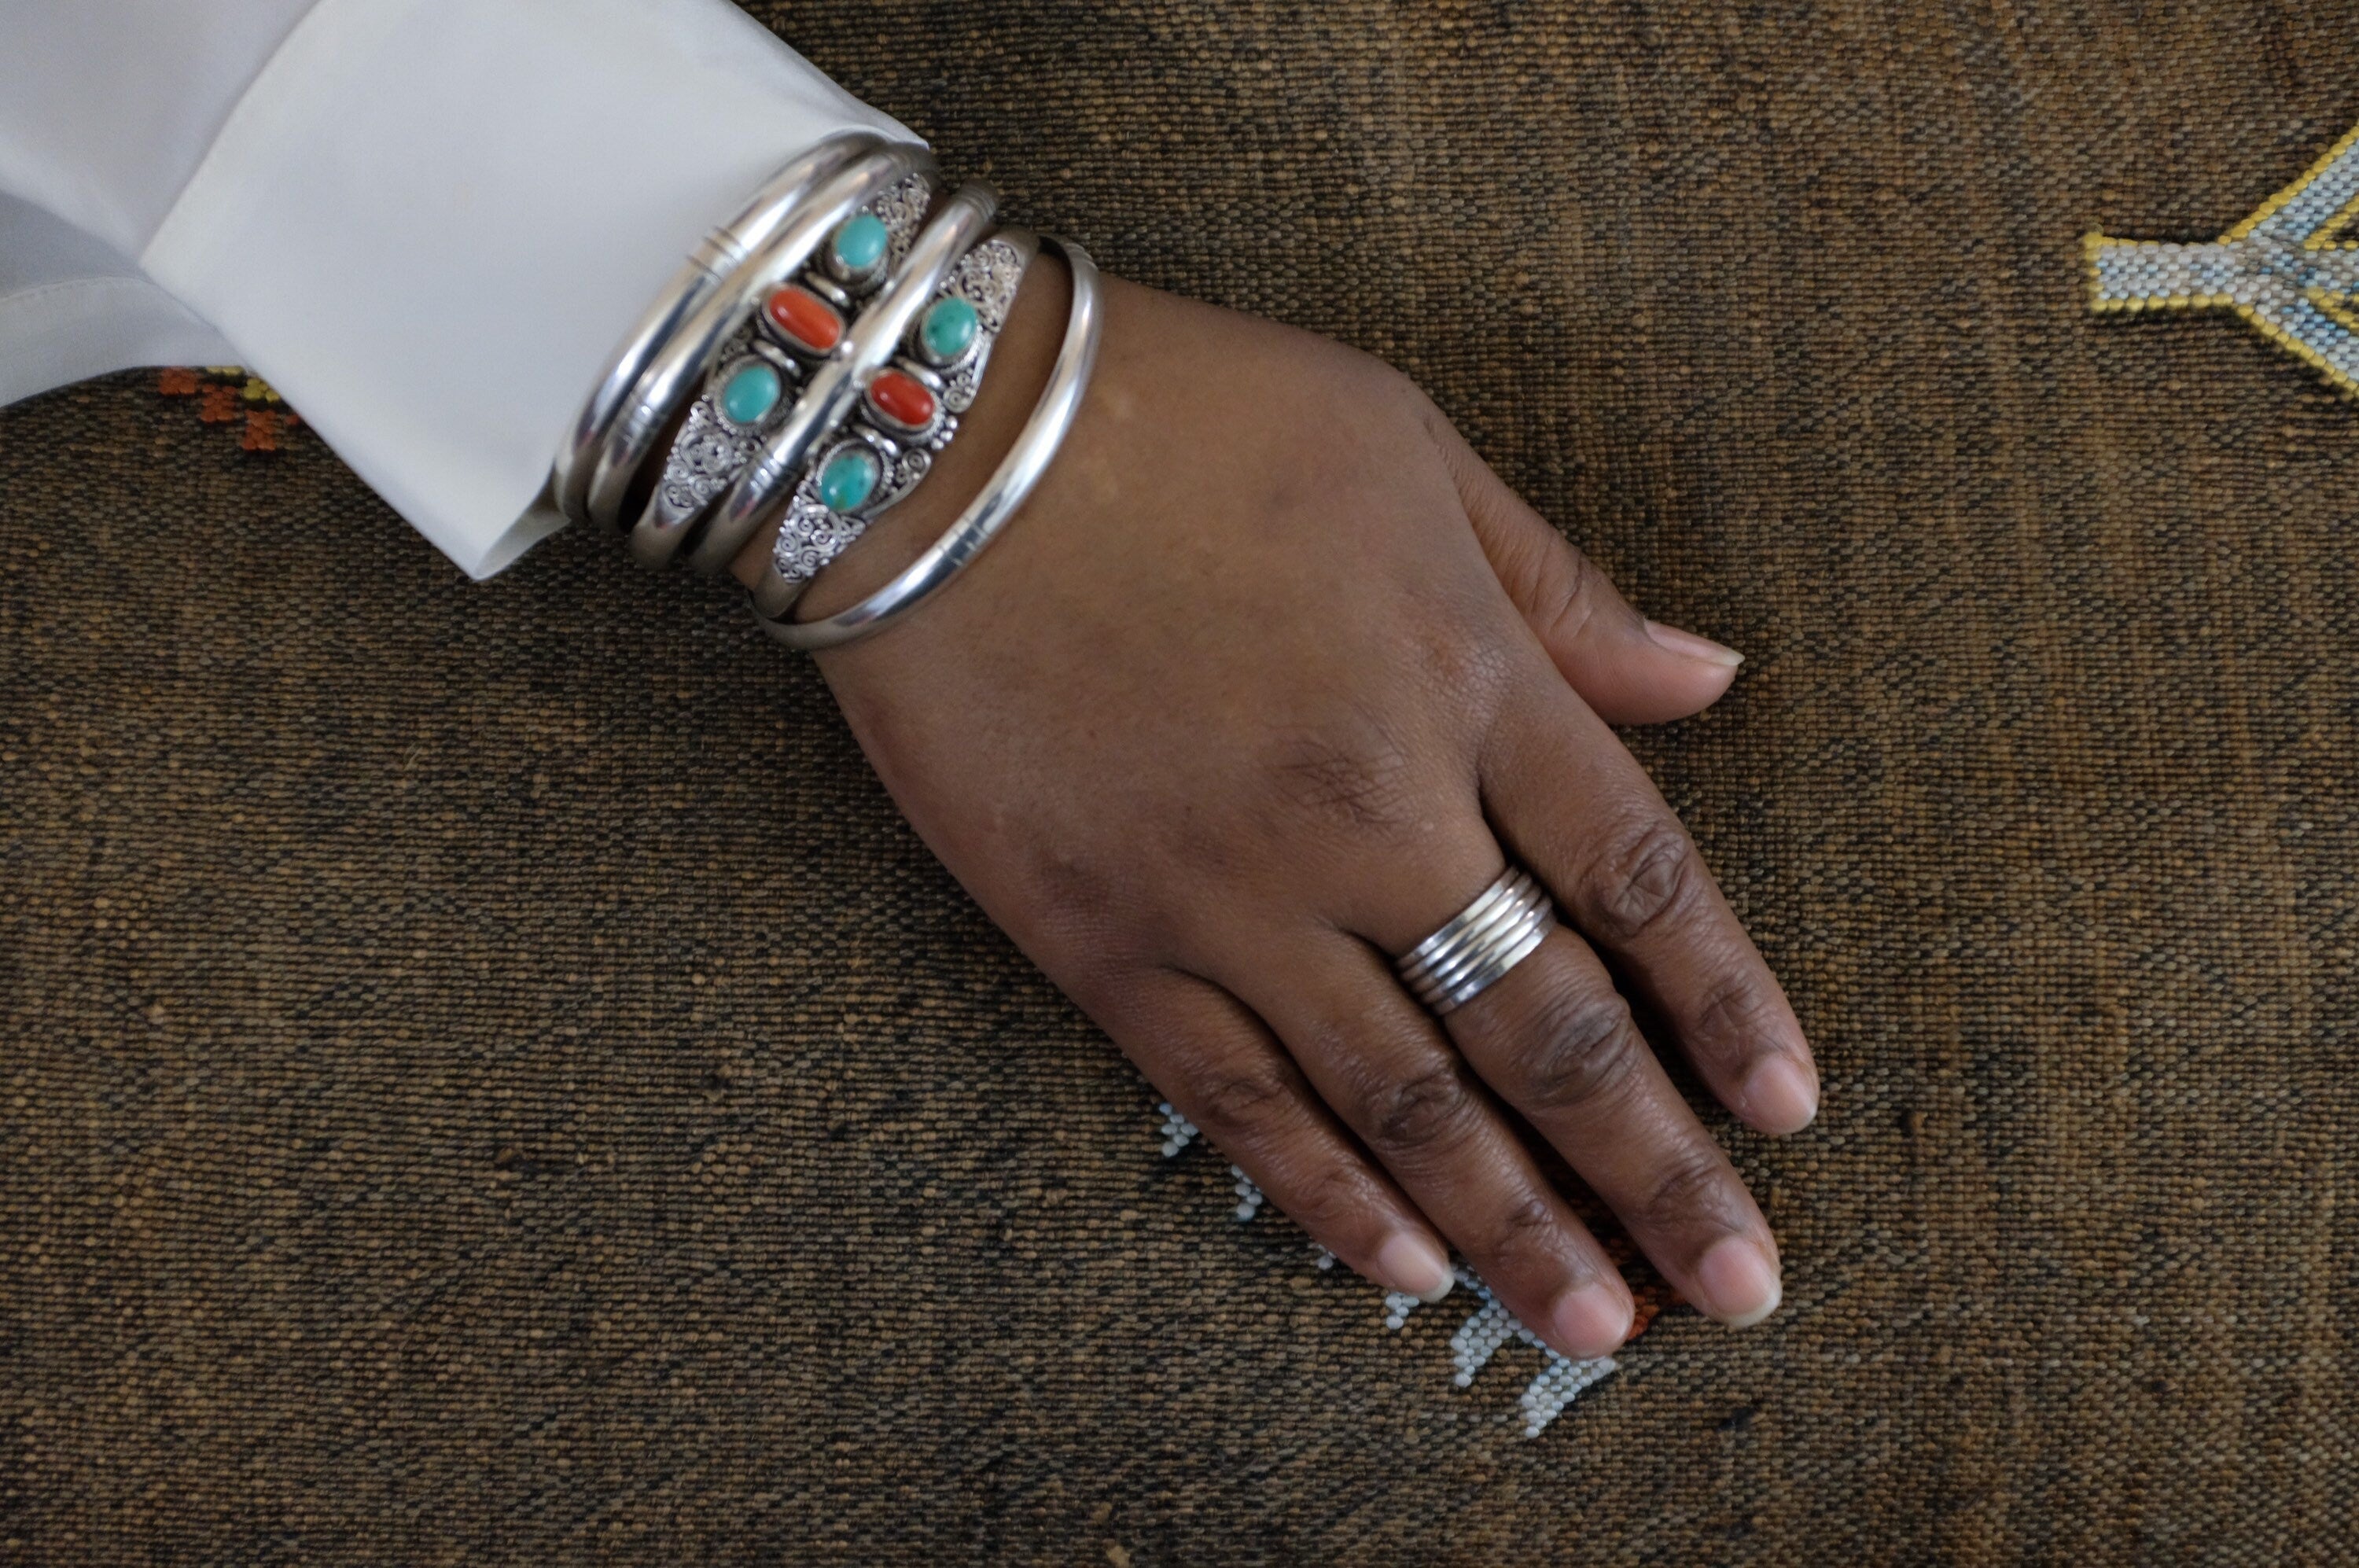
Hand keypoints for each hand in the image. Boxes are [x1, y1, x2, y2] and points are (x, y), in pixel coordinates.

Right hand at [753, 259, 1818, 1360]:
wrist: (927, 438)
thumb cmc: (1182, 411)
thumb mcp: (1408, 447)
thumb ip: (1561, 587)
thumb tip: (1709, 677)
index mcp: (1463, 679)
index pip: (1638, 881)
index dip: (1726, 1005)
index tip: (1789, 1107)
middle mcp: (1371, 812)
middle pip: (1546, 1026)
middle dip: (1655, 1170)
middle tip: (1739, 1289)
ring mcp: (1233, 893)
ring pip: (1403, 1098)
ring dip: (1511, 1227)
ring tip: (1597, 1329)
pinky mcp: (1104, 942)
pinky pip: (1237, 1099)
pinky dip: (1325, 1193)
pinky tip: (1399, 1270)